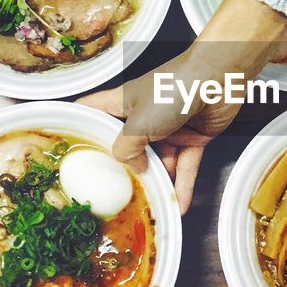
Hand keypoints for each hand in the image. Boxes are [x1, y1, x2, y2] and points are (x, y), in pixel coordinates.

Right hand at [78, 54, 240, 214]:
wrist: (218, 79)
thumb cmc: (172, 89)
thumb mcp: (137, 123)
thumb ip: (126, 150)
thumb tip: (132, 168)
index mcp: (122, 103)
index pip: (93, 110)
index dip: (79, 124)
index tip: (68, 144)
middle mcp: (144, 116)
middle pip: (128, 145)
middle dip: (124, 168)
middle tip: (112, 192)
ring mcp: (170, 127)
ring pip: (160, 160)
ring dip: (159, 183)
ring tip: (151, 207)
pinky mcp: (194, 137)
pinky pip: (186, 166)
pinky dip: (184, 185)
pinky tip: (180, 205)